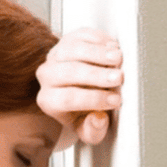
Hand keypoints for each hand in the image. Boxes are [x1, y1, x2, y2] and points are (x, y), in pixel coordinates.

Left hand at [35, 28, 123, 148]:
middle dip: (97, 75)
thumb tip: (98, 120)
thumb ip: (93, 131)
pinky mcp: (68, 39)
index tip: (115, 100)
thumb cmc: (83, 110)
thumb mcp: (88, 129)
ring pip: (73, 49)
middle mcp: (47, 76)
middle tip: (118, 78)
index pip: (68, 99)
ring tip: (118, 58)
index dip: (94, 99)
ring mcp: (56, 54)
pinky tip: (112, 47)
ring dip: (98, 53)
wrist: (78, 90)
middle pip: (70, 72)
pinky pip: (81, 35)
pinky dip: (98, 39)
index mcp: (49, 101)